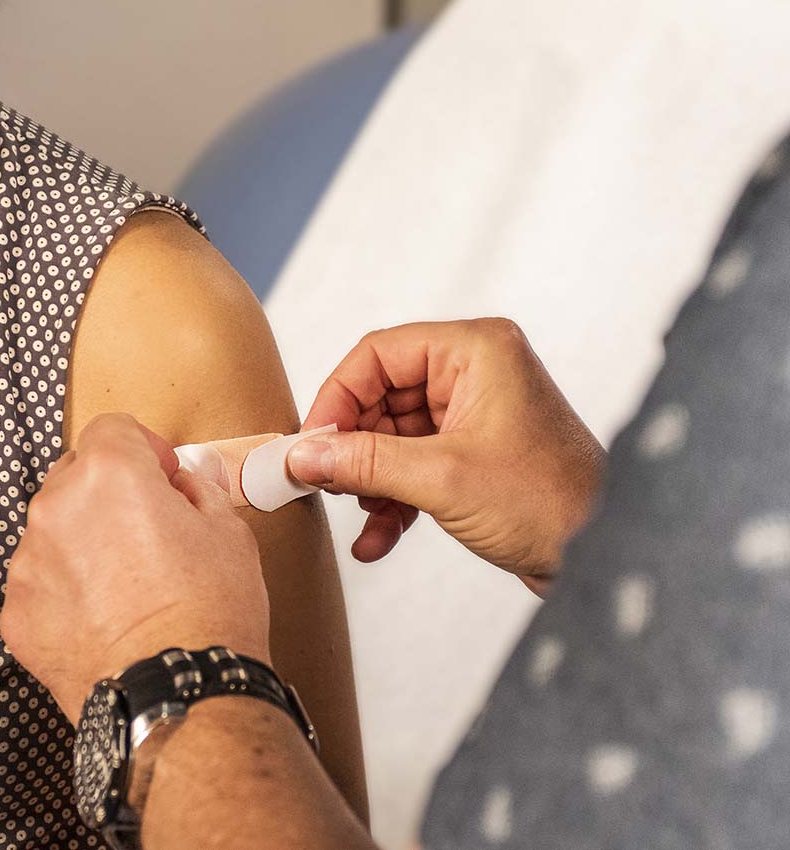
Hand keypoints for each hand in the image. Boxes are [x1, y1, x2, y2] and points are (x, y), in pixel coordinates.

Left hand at [1, 413, 271, 719]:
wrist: (177, 696)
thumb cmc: (210, 614)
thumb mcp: (228, 533)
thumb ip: (196, 492)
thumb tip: (184, 483)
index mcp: (108, 474)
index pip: (111, 428)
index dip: (143, 448)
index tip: (161, 475)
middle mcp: (55, 508)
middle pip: (74, 476)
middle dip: (107, 493)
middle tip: (148, 531)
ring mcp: (28, 564)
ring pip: (53, 532)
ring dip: (82, 543)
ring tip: (127, 586)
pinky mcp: (16, 613)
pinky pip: (39, 584)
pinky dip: (64, 592)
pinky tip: (104, 619)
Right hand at [287, 319, 604, 592]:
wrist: (607, 559)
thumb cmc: (551, 504)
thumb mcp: (441, 479)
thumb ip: (364, 462)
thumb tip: (302, 454)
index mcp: (476, 351)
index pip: (379, 355)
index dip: (337, 396)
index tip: (310, 441)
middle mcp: (475, 374)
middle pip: (382, 397)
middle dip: (353, 446)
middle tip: (324, 482)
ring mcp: (475, 416)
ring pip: (394, 437)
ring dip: (370, 480)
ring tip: (359, 515)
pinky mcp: (474, 456)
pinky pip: (415, 466)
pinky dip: (393, 500)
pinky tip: (376, 540)